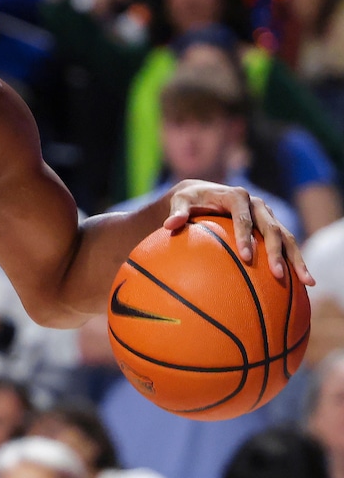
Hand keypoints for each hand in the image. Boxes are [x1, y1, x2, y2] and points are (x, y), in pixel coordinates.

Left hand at [163, 180, 313, 284]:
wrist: (203, 194)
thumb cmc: (189, 200)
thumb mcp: (180, 202)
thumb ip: (177, 212)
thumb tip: (169, 225)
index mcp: (237, 196)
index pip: (243, 217)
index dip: (246, 236)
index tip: (246, 257)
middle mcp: (257, 205)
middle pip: (271, 228)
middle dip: (276, 251)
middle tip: (276, 274)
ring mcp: (267, 216)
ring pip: (286, 237)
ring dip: (296, 259)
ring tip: (307, 282)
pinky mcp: (271, 227)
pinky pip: (287, 245)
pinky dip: (296, 262)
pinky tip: (304, 284)